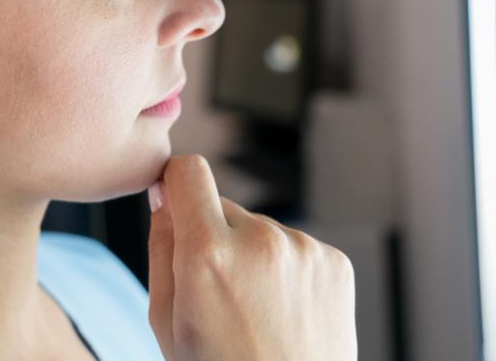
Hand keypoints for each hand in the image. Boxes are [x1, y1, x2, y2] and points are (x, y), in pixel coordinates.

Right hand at [147, 154, 357, 360]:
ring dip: (254, 258)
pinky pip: (296, 248)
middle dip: (215, 239)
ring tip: (258, 313)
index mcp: (208, 255)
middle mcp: (261, 241)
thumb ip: (160, 247)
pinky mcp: (335, 262)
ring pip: (262, 231)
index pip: (187, 172)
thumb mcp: (165, 322)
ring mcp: (304, 250)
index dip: (176, 184)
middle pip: (223, 208)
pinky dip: (287, 272)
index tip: (175, 200)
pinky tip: (285, 313)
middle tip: (220, 296)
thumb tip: (164, 195)